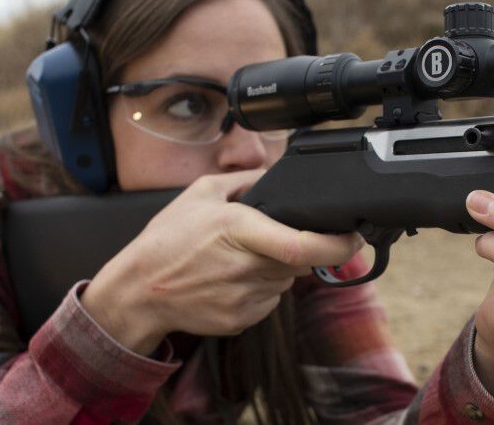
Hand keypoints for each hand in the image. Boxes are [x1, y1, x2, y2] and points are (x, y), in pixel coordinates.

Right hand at [82, 169, 363, 354]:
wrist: (138, 292)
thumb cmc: (165, 242)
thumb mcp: (199, 194)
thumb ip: (244, 180)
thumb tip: (274, 172)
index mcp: (239, 230)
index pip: (302, 245)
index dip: (338, 245)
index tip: (354, 237)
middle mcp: (246, 266)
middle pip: (300, 260)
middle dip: (297, 248)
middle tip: (267, 241)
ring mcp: (246, 298)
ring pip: (286, 281)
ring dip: (276, 269)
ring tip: (237, 260)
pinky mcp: (242, 320)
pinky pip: (270, 301)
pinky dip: (261, 288)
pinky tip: (231, 279)